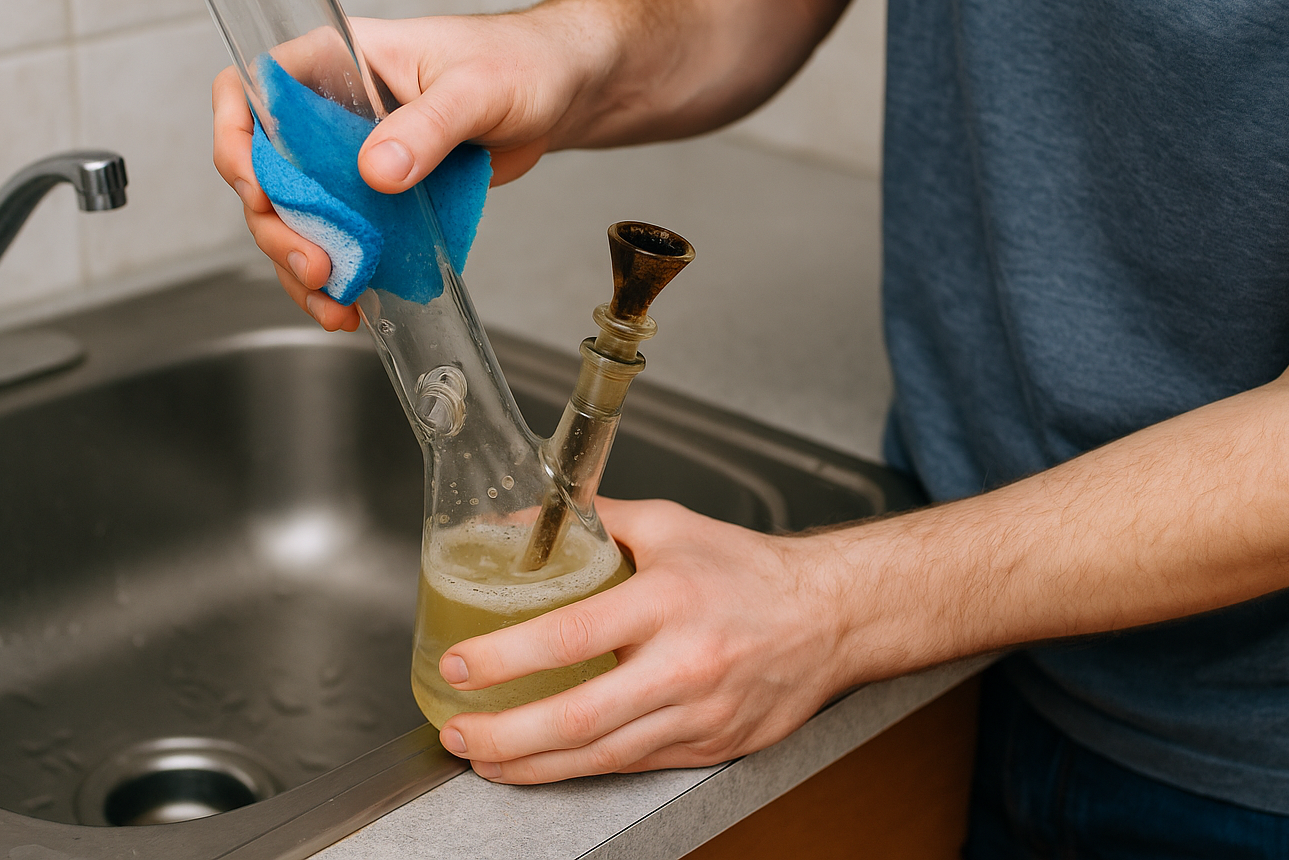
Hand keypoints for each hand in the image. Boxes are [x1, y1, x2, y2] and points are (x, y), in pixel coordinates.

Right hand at [210, 11, 604, 328]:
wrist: (562, 92)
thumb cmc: (523, 61)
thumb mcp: (477, 87)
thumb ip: (428, 126)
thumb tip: (376, 171)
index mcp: (338, 59)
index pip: (252, 87)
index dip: (236, 138)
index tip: (257, 190)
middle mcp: (332, 108)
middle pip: (265, 170)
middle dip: (276, 227)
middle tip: (315, 265)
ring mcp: (350, 156)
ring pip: (296, 214)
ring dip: (301, 263)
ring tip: (332, 303)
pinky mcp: (377, 196)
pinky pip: (339, 236)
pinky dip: (338, 274)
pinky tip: (349, 305)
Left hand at [434, 498, 858, 782]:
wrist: (829, 617)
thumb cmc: (747, 569)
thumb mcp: (667, 525)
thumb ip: (592, 520)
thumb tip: (518, 522)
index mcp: (669, 599)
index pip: (573, 634)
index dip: (506, 657)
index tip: (461, 663)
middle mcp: (685, 663)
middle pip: (581, 716)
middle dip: (506, 734)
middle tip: (458, 730)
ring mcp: (698, 714)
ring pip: (602, 756)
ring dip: (532, 765)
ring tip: (484, 757)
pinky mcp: (708, 746)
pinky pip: (632, 765)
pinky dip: (578, 769)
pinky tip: (542, 764)